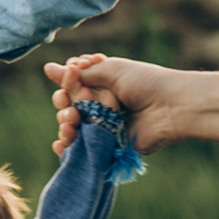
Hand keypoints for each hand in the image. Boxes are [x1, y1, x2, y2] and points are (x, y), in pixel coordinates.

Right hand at [46, 52, 218, 155]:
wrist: (171, 107)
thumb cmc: (145, 83)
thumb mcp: (110, 70)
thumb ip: (78, 74)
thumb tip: (48, 68)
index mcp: (101, 86)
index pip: (71, 87)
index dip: (65, 85)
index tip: (71, 77)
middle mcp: (100, 106)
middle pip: (68, 107)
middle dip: (64, 106)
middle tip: (71, 107)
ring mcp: (103, 128)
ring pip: (72, 128)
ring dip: (65, 124)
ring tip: (72, 122)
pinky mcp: (108, 147)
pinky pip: (81, 150)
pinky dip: (67, 148)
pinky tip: (61, 144)